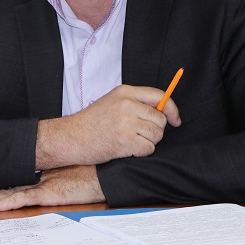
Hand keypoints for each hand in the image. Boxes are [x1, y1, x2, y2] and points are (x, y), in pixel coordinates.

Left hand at [0, 165, 103, 211]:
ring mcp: (42, 185)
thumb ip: (53, 178)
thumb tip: (41, 182)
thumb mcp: (68, 176)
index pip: (8, 182)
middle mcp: (36, 179)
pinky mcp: (51, 193)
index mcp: (38, 176)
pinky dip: (10, 203)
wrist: (107, 170)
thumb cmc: (90, 172)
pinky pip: (26, 198)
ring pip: (8, 193)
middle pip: (2, 187)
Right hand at [36, 84, 180, 168]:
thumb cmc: (90, 123)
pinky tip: (127, 149)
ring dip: (148, 143)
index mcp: (125, 92)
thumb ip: (135, 103)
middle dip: (156, 131)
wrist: (70, 137)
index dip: (171, 109)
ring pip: (156, 135)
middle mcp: (127, 104)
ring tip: (131, 142)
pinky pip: (148, 149)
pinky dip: (141, 153)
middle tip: (140, 135)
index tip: (175, 120)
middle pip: (160, 119)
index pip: (160, 96)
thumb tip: (162, 111)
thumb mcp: (112, 102)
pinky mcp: (124, 140)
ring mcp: (126, 122)